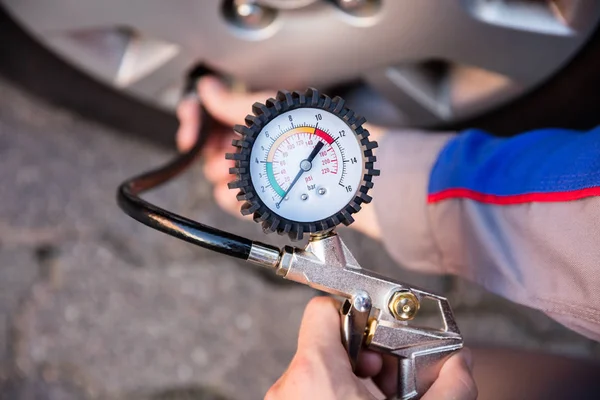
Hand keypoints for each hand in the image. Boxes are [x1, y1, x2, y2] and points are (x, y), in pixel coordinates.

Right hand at [176, 77, 382, 238]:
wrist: (350, 174)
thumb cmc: (324, 140)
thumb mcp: (273, 115)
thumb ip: (235, 104)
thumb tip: (208, 89)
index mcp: (258, 119)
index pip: (214, 112)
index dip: (197, 118)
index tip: (190, 129)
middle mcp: (257, 143)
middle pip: (213, 146)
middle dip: (211, 151)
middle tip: (219, 155)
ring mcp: (261, 171)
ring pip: (220, 175)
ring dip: (220, 175)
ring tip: (232, 175)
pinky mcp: (267, 198)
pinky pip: (235, 200)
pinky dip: (232, 198)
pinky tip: (237, 195)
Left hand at [266, 297, 476, 399]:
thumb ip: (449, 388)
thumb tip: (462, 364)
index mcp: (315, 373)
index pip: (324, 309)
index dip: (358, 312)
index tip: (381, 336)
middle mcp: (289, 386)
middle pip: (330, 345)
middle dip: (368, 361)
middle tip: (392, 385)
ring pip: (322, 375)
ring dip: (355, 385)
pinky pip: (311, 396)